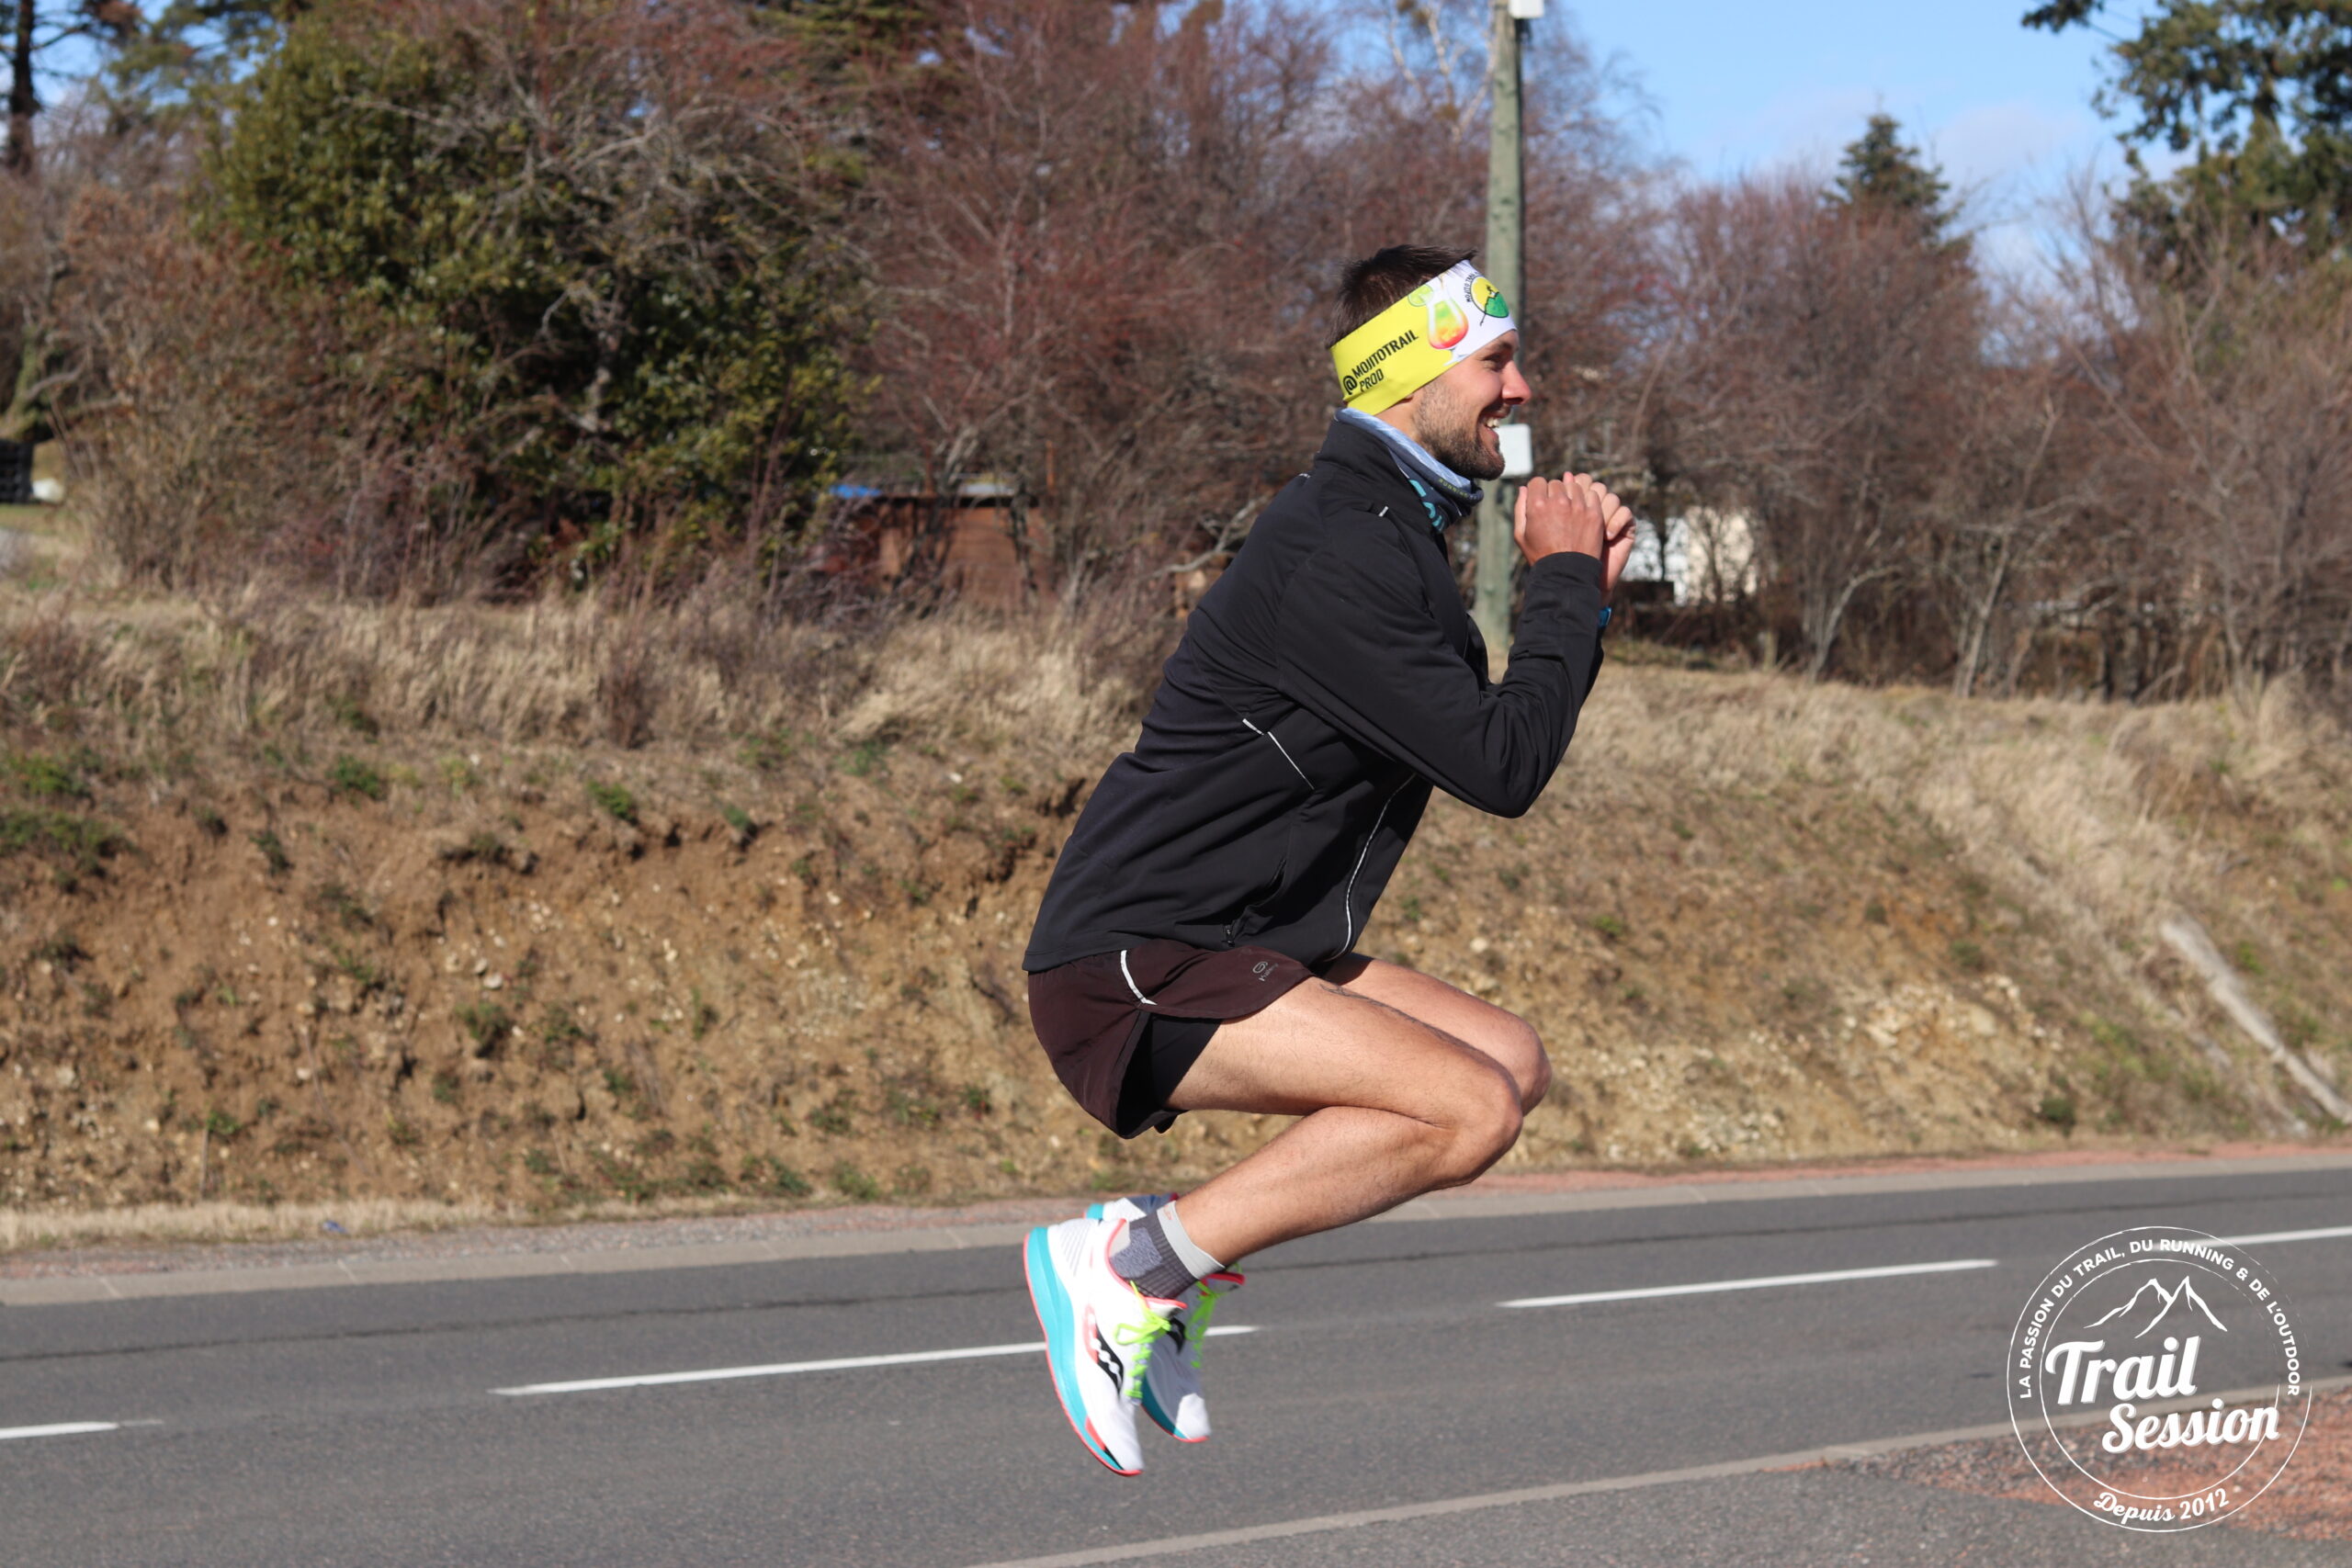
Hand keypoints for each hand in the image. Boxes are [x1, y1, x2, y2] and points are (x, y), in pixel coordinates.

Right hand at [1514, 473, 1635, 595]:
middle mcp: (1558, 502)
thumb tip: (1523, 489)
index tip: (1541, 500)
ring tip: (1570, 510)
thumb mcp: (1521, 535)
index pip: (1537, 482)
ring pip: (1574, 486)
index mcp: (1537, 505)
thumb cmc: (1541, 556)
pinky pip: (1591, 495)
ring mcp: (1578, 507)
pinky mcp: (1594, 513)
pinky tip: (1582, 512)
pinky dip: (1587, 500)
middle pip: (1556, 483)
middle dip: (1554, 493)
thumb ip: (1520, 508)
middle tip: (1556, 508)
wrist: (1566, 573)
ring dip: (1571, 495)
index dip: (1538, 490)